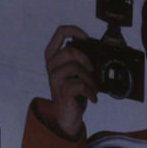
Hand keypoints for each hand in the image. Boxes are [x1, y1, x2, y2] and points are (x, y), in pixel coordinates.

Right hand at [42, 24, 96, 139]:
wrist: (69, 116)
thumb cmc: (73, 93)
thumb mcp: (76, 73)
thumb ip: (79, 60)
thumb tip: (95, 51)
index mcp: (54, 57)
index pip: (59, 33)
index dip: (73, 30)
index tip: (85, 37)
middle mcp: (51, 66)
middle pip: (70, 51)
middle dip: (86, 61)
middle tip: (92, 72)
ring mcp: (54, 79)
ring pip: (75, 67)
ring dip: (90, 79)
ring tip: (93, 89)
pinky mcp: (62, 91)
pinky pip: (80, 84)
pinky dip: (90, 91)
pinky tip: (92, 98)